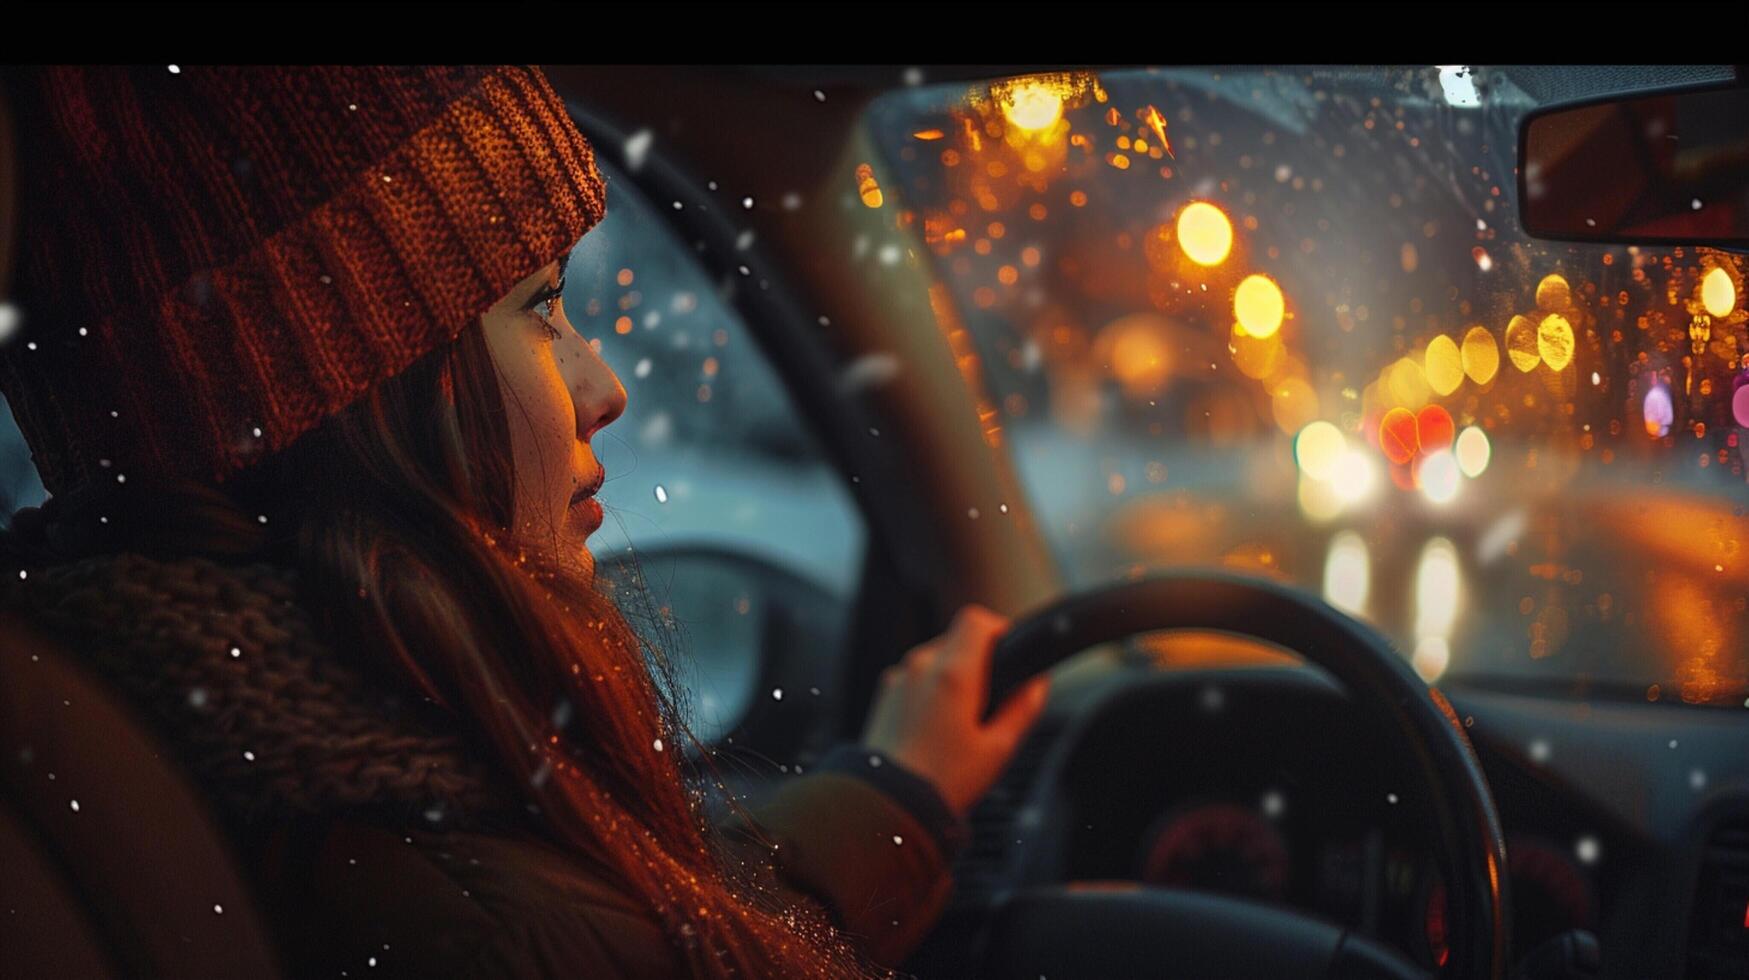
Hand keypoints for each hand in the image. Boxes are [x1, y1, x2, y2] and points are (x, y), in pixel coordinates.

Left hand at [859, 604, 1050, 817]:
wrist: (887, 805)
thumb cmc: (941, 782)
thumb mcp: (998, 749)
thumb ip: (1023, 709)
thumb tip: (1037, 685)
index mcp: (953, 673)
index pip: (977, 620)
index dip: (999, 629)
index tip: (1010, 652)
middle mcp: (920, 666)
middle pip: (957, 639)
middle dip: (979, 661)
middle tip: (991, 700)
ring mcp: (898, 679)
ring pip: (936, 658)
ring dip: (954, 676)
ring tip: (962, 723)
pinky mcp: (885, 695)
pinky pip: (916, 678)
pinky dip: (931, 691)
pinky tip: (937, 728)